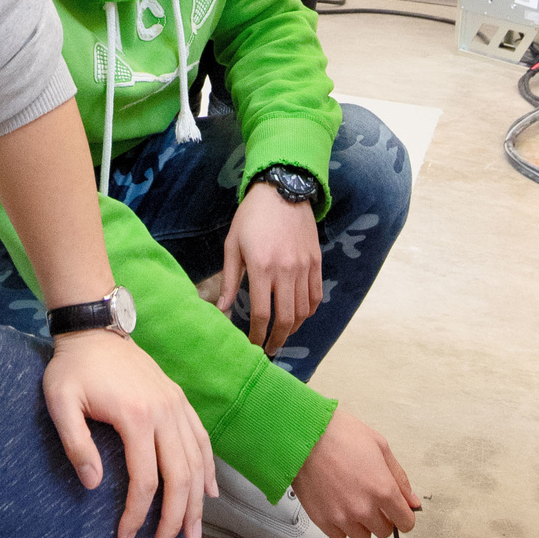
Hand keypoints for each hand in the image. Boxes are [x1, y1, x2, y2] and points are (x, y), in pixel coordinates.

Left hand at [41, 332, 216, 537]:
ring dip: (197, 502)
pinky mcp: (179, 400)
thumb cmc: (73, 368)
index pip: (145, 481)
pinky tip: (210, 493)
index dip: (137, 515)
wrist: (95, 328)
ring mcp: (177, 405)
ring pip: (197, 462)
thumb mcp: (61, 403)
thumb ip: (76, 445)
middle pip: (180, 477)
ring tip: (192, 533)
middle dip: (175, 519)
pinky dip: (209, 469)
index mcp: (136, 417)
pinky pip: (202, 439)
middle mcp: (165, 412)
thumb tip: (94, 486)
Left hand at [218, 183, 321, 354]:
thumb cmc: (251, 217)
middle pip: (286, 319)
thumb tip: (222, 310)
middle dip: (276, 339)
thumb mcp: (233, 245)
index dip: (258, 336)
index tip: (252, 346)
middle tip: (268, 349)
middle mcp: (286, 270)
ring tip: (282, 335)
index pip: (263, 314)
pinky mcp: (316, 262)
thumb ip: (230, 280)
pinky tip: (299, 317)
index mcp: (262, 267)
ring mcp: (305, 267)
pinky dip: (309, 311)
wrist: (282, 188)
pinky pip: (316, 295)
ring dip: (293, 329)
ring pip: (304, 311)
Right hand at [293, 406, 420, 537]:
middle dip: (382, 518)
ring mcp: (342, 517)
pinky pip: (339, 537)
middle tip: (372, 500)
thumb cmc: (340, 434)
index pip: (405, 523)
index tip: (398, 511)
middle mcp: (364, 508)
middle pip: (384, 532)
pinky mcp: (322, 520)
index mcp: (383, 489)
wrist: (303, 435)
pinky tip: (338, 507)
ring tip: (352, 502)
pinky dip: (341, 526)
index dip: (404, 516)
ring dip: (362, 525)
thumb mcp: (380, 446)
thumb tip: (412, 501)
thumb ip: (399, 478)